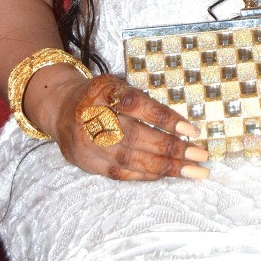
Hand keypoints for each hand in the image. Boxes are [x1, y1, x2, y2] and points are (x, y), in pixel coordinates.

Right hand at [46, 72, 208, 180]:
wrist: (60, 108)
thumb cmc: (99, 96)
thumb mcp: (117, 85)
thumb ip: (140, 100)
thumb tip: (179, 123)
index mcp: (104, 92)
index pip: (138, 105)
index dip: (165, 118)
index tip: (191, 130)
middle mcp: (94, 119)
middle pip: (137, 137)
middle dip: (172, 149)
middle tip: (200, 155)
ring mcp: (88, 144)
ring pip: (131, 160)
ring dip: (165, 167)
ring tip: (191, 171)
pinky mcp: (87, 164)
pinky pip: (121, 174)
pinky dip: (145, 175)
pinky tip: (165, 174)